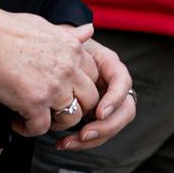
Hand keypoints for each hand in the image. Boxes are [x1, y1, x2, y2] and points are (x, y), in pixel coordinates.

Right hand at [0, 10, 100, 137]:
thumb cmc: (9, 30)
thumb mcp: (46, 26)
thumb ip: (70, 35)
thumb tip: (89, 30)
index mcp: (73, 50)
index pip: (94, 76)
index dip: (81, 87)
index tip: (68, 92)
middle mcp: (69, 69)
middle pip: (90, 100)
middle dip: (76, 107)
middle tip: (57, 109)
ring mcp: (54, 88)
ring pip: (72, 118)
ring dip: (56, 122)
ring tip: (39, 117)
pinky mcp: (34, 103)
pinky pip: (41, 128)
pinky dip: (28, 130)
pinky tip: (17, 122)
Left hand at [55, 35, 137, 149]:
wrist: (48, 59)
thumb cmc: (58, 48)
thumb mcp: (67, 41)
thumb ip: (77, 37)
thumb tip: (88, 29)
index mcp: (111, 66)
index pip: (123, 83)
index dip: (115, 99)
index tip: (99, 112)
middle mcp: (113, 87)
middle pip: (125, 111)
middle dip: (107, 126)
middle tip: (85, 133)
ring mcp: (106, 104)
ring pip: (111, 127)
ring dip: (92, 139)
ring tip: (67, 142)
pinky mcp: (94, 118)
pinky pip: (95, 133)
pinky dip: (80, 141)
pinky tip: (61, 143)